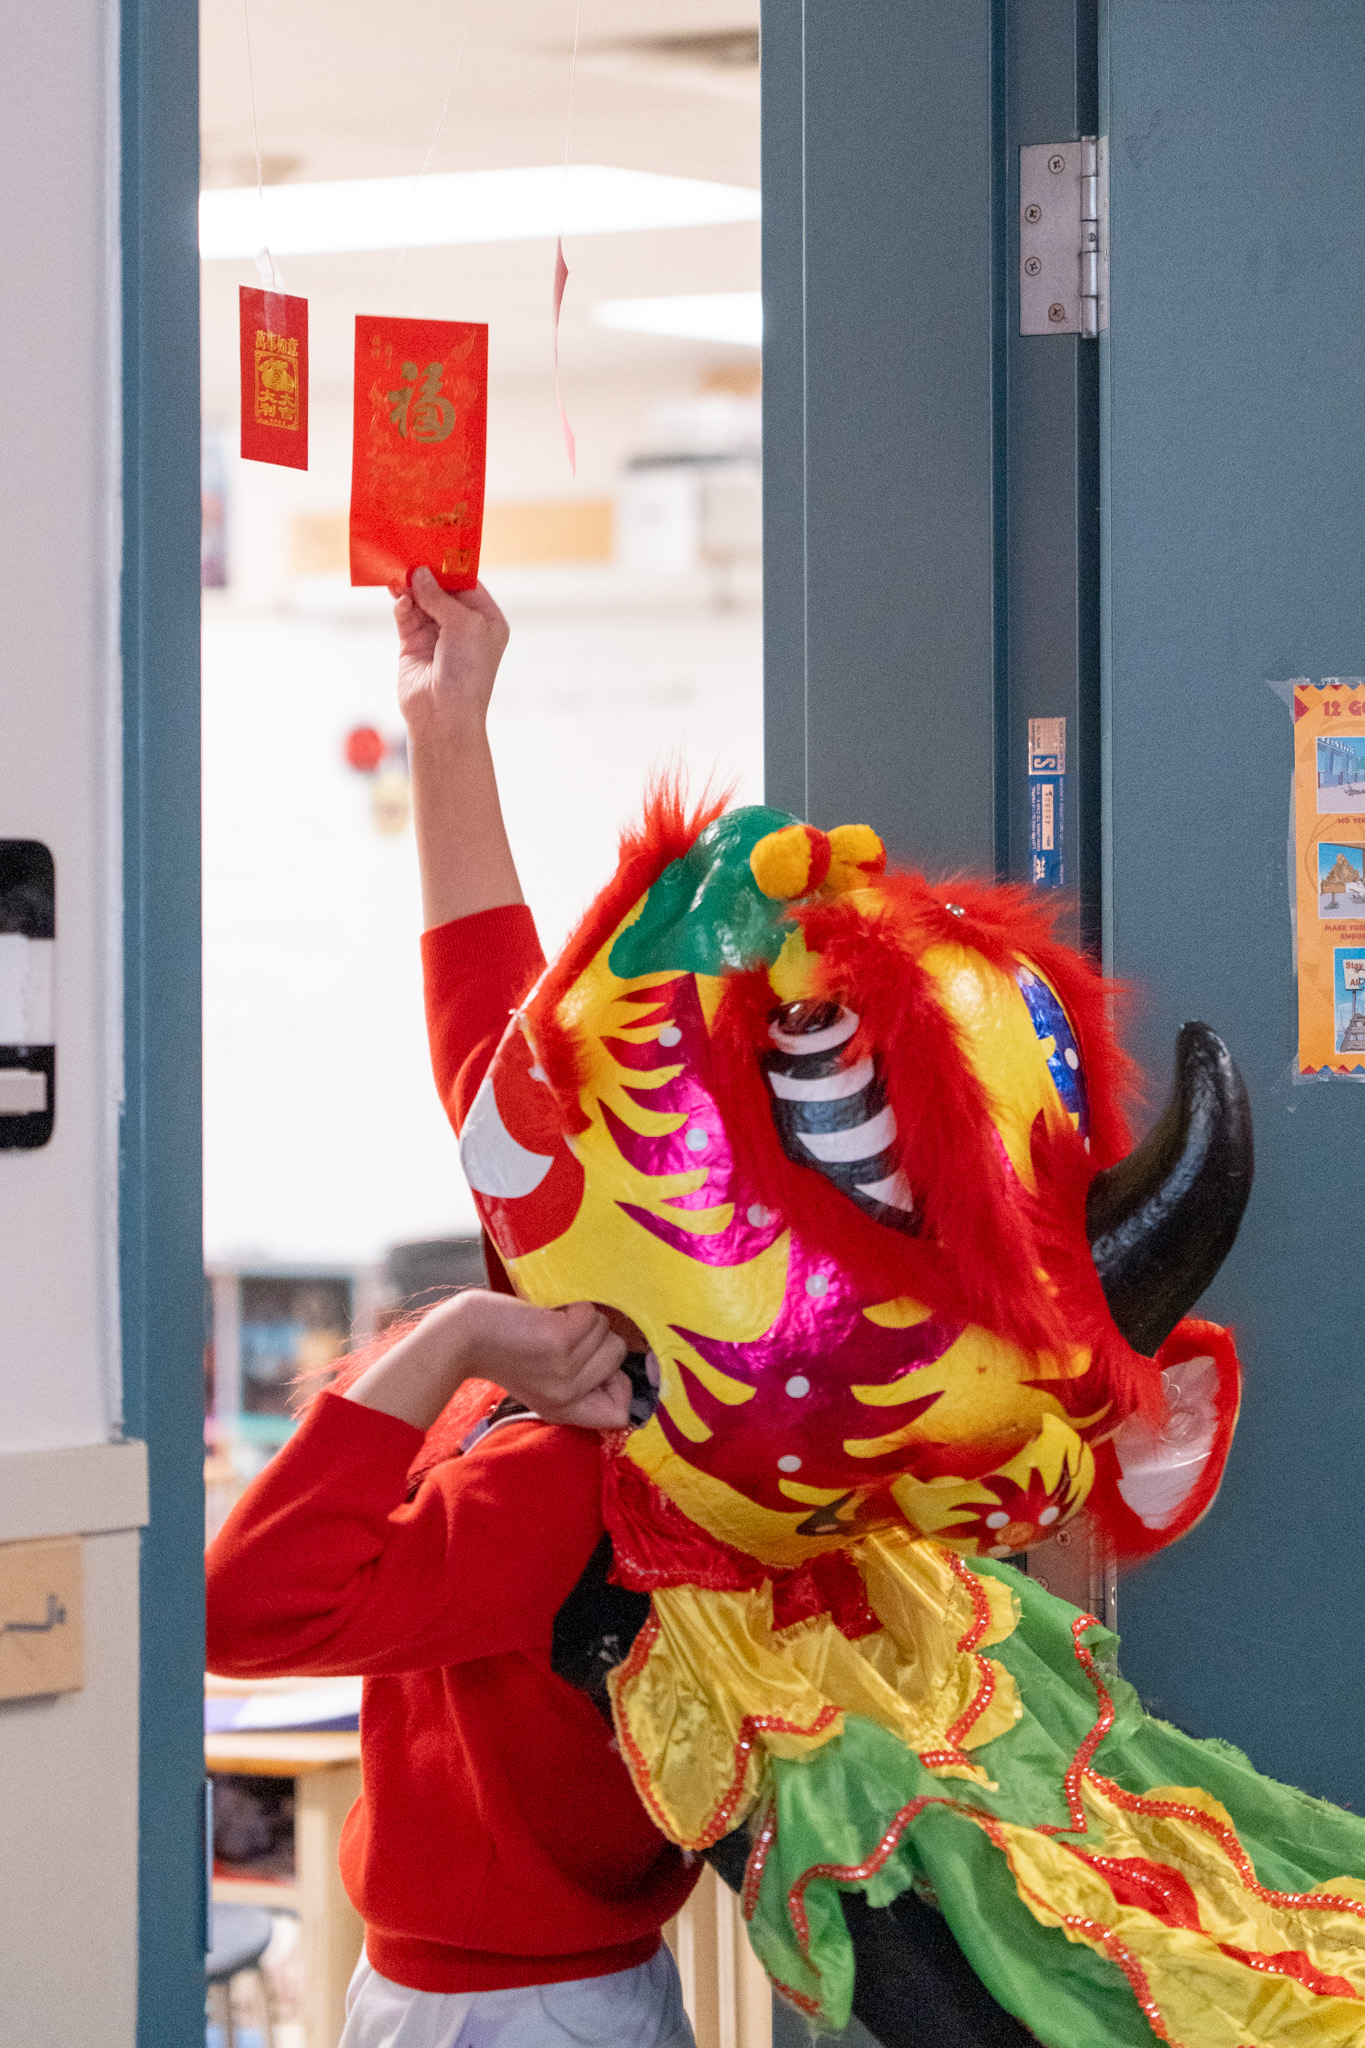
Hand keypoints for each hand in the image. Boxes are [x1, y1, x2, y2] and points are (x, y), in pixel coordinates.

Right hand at [396, 568, 509, 737]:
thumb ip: (440, 596)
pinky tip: (400, 598)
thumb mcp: (463, 625)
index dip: (451, 565)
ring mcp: (436, 635)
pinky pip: (405, 615)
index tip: (433, 544)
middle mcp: (462, 626)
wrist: (444, 716)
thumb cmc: (467, 673)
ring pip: (420, 600)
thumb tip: (419, 573)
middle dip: (427, 573)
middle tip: (410, 551)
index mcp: (486, 621)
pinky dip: (402, 604)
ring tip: (399, 570)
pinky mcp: (413, 644)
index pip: (468, 583)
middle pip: (441, 588)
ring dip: (410, 587)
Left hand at [454, 1294, 632, 1427]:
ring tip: (549, 1326)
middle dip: (596, 1338)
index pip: (621, 1415)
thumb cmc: (505, 1349)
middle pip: (619, 1357)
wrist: (464, 1335)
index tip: (606, 1365)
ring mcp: (566, 1371)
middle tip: (558, 1338)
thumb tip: (629, 1372)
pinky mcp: (560, 1343)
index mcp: (566, 1410)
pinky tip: (548, 1316)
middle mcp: (568, 1397)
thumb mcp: (545, 1383)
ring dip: (582, 1320)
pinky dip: (575, 1307)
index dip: (623, 1386)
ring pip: (607, 1332)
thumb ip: (584, 1384)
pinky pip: (592, 1316)